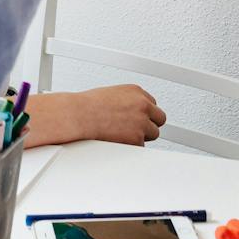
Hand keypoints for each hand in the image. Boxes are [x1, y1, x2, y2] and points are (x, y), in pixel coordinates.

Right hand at [24, 85, 165, 147]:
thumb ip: (127, 101)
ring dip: (142, 136)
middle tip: (137, 129)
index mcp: (136, 91)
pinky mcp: (137, 138)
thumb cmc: (88, 106)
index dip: (145, 113)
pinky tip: (118, 142)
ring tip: (124, 136)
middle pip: (159, 118)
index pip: (152, 104)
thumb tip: (131, 112)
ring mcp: (142, 122)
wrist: (79, 115)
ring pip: (153, 134)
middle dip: (150, 124)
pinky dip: (131, 147)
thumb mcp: (112, 94)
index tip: (139, 118)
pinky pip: (141, 146)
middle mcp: (142, 105)